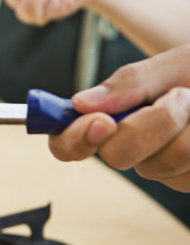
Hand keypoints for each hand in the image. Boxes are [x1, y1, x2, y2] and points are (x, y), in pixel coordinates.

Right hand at [48, 45, 189, 191]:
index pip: (67, 142)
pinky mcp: (187, 180)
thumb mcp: (174, 64)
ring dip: (186, 131)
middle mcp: (130, 146)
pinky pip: (186, 174)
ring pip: (158, 166)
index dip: (72, 138)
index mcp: (112, 116)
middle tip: (179, 97)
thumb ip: (129, 82)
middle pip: (114, 156)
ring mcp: (161, 167)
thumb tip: (79, 102)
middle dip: (148, 125)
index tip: (98, 121)